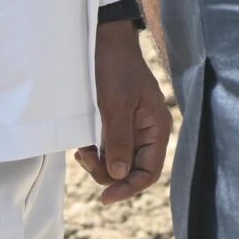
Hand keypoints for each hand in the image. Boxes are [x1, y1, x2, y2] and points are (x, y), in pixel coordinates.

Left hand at [77, 21, 171, 203]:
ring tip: (81, 150)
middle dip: (107, 174)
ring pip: (116, 165)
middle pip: (131, 172)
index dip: (129, 188)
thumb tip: (119, 176)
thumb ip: (118, 141)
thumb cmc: (116, 68)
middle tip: (84, 159)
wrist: (105, 41)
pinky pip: (107, 152)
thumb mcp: (116, 104)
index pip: (150, 172)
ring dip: (97, 164)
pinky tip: (82, 144)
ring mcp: (132, 130)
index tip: (104, 197)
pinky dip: (94, 154)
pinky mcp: (116, 126)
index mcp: (157, 128)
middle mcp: (147, 132)